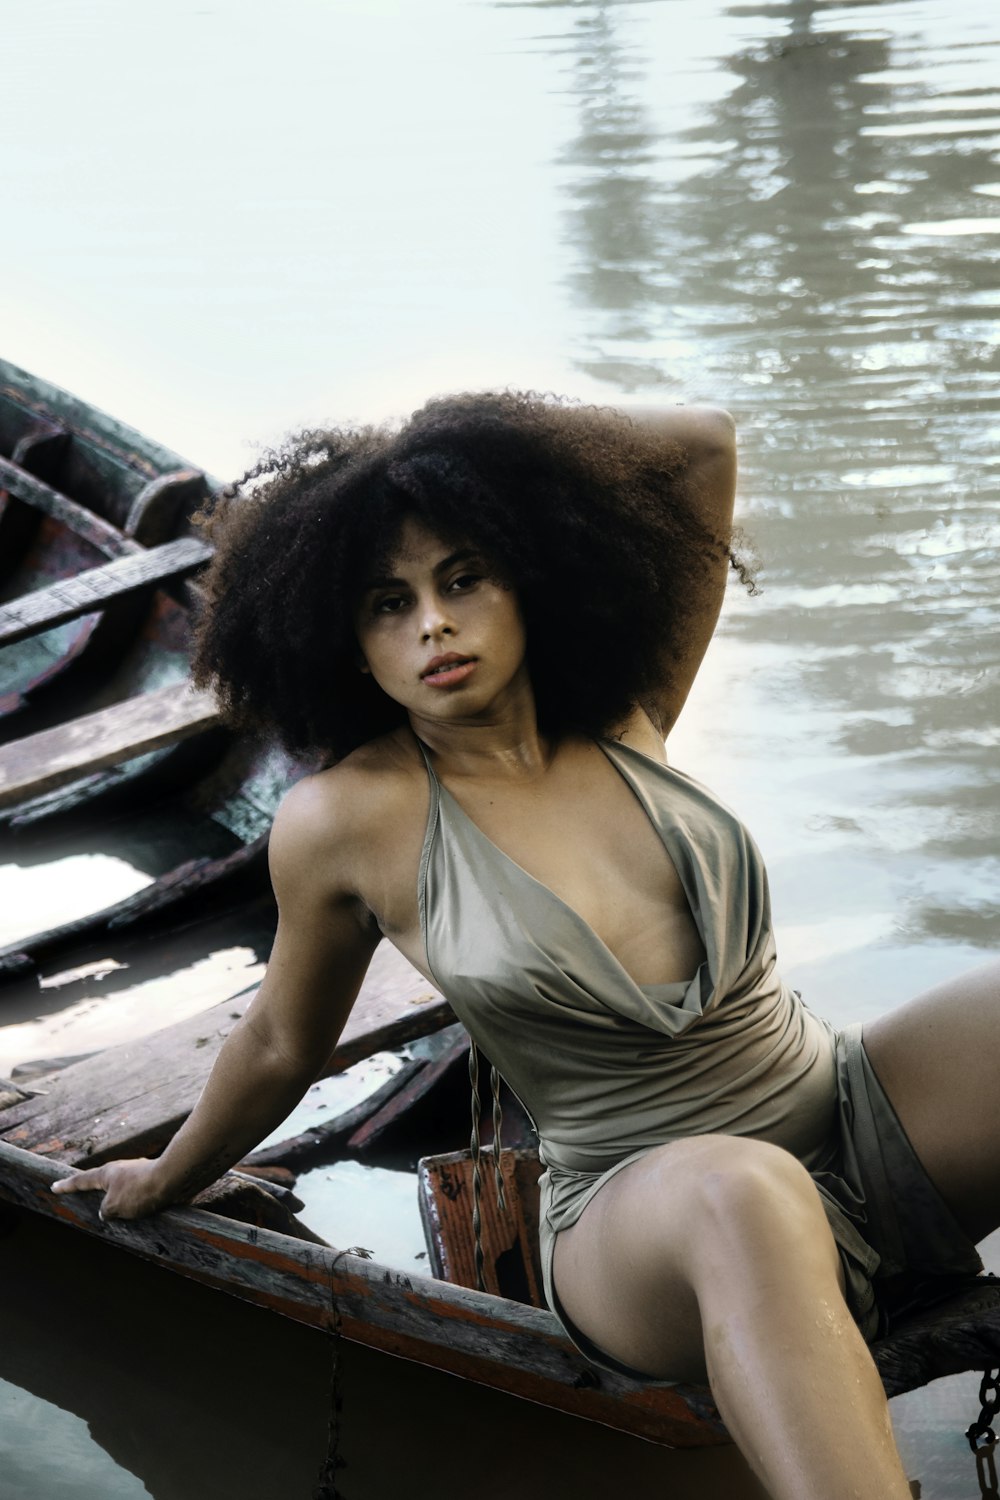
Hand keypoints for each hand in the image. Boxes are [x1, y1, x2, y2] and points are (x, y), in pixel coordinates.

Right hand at [51, 1157, 169, 1220]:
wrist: (172, 1178)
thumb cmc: (140, 1191)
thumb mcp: (114, 1206)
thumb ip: (105, 1210)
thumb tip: (107, 1211)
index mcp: (106, 1173)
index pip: (81, 1180)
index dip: (67, 1186)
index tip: (55, 1186)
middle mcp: (120, 1170)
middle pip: (102, 1182)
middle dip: (94, 1191)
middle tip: (84, 1195)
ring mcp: (137, 1172)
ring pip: (121, 1190)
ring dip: (118, 1201)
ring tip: (118, 1215)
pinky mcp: (151, 1179)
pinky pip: (137, 1193)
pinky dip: (135, 1203)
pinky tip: (140, 1213)